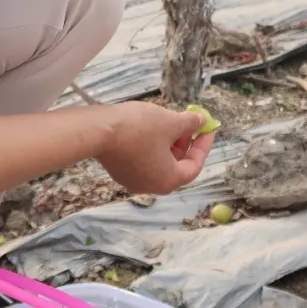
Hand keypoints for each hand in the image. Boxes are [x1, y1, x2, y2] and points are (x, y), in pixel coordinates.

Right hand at [97, 102, 214, 193]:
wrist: (98, 131)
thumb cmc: (139, 128)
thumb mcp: (171, 122)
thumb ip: (190, 123)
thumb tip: (201, 121)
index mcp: (169, 180)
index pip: (194, 165)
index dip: (203, 145)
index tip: (208, 128)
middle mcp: (152, 186)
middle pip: (177, 166)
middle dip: (185, 144)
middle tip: (189, 124)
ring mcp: (134, 180)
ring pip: (159, 162)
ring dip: (169, 144)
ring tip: (170, 122)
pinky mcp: (120, 171)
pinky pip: (144, 160)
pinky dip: (153, 147)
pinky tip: (151, 128)